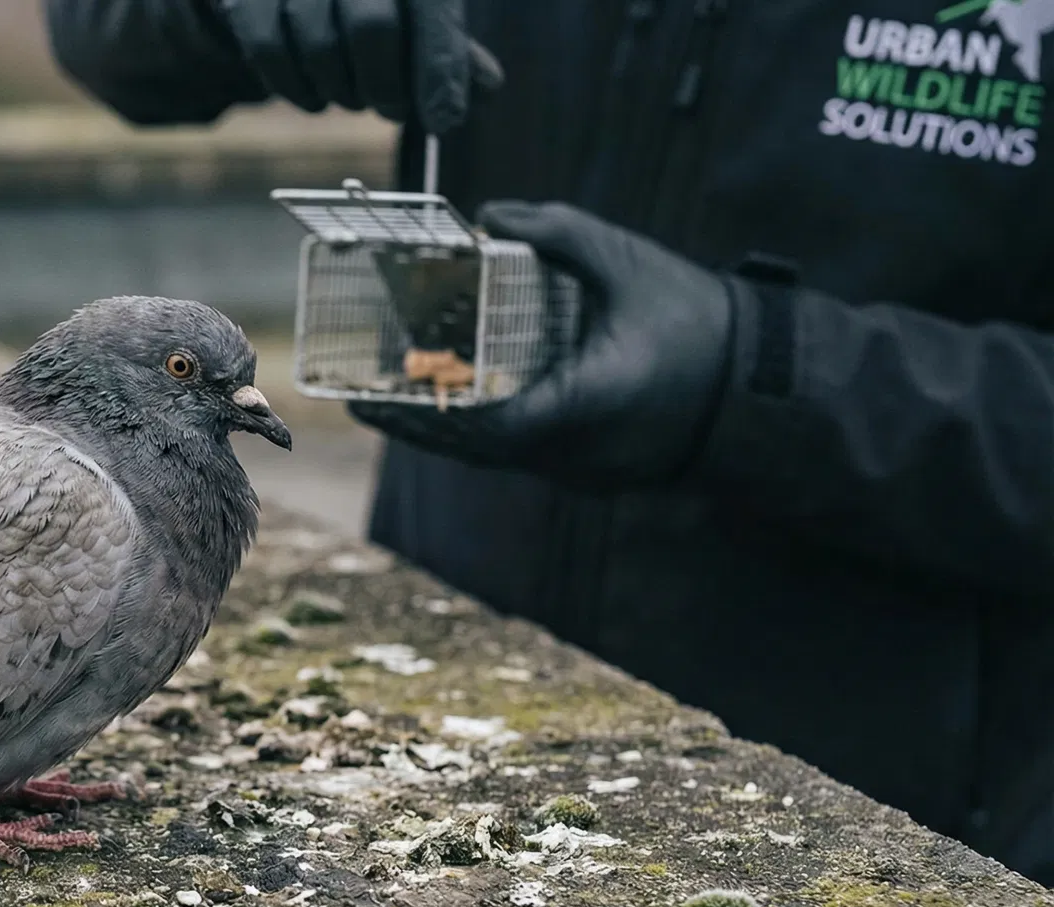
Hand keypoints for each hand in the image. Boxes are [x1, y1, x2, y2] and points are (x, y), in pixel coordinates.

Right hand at [217, 0, 500, 131]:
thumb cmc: (363, 0)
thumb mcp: (412, 11)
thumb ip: (445, 47)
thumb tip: (488, 88)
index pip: (431, 13)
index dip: (439, 68)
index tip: (444, 120)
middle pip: (371, 29)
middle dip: (383, 85)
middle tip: (389, 108)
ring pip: (318, 45)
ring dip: (339, 90)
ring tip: (349, 95)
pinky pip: (269, 50)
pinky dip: (294, 87)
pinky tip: (313, 95)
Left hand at [350, 201, 736, 490]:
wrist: (759, 386)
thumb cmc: (699, 319)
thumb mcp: (630, 262)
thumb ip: (560, 232)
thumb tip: (489, 215)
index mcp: (593, 402)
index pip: (496, 422)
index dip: (436, 412)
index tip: (387, 393)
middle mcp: (581, 450)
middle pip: (477, 449)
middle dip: (417, 426)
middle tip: (362, 402)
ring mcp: (584, 472)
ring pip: (494, 458)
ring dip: (441, 434)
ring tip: (386, 406)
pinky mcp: (587, 474)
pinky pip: (518, 457)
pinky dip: (477, 436)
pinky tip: (444, 411)